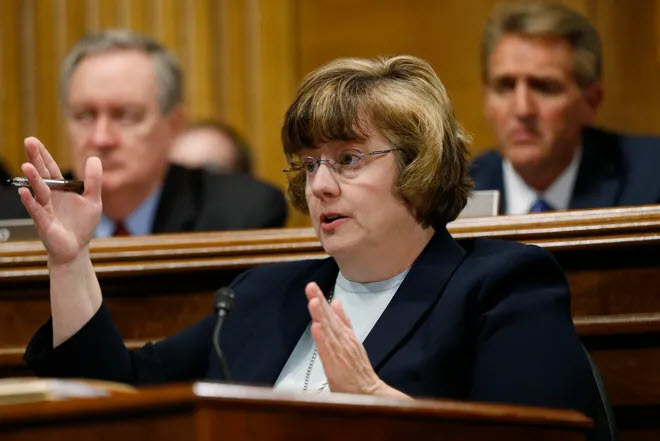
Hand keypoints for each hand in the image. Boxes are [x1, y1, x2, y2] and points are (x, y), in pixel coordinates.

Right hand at [19, 137, 102, 264]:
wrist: (76, 248)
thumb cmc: (82, 225)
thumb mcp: (93, 200)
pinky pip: (36, 211)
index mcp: (60, 189)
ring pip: (38, 191)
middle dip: (35, 159)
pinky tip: (24, 192)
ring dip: (33, 179)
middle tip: (28, 142)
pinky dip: (30, 202)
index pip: (51, 168)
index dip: (43, 155)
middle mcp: (50, 196)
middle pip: (42, 174)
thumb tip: (94, 158)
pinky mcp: (44, 223)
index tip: (34, 140)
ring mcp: (45, 209)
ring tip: (27, 166)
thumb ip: (93, 180)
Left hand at [305, 282, 408, 397]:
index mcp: (345, 334)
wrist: (368, 392)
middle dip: (320, 302)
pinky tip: (316, 327)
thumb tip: (336, 302)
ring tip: (313, 301)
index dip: (322, 300)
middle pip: (330, 319)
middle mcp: (343, 340)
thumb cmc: (357, 369)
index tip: (312, 286)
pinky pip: (328, 350)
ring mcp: (340, 352)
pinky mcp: (336, 366)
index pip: (332, 314)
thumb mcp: (352, 340)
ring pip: (329, 331)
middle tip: (311, 286)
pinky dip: (322, 338)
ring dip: (321, 316)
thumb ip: (344, 321)